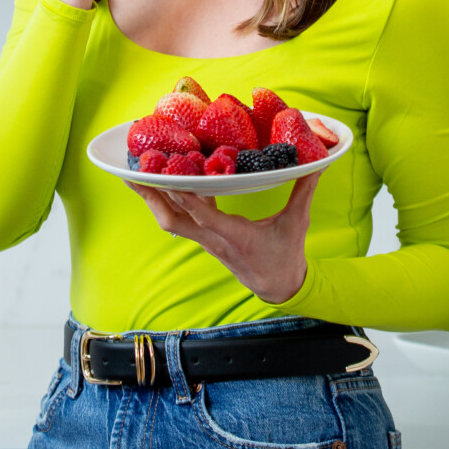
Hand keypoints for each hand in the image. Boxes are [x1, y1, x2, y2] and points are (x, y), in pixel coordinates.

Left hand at [125, 173, 321, 303]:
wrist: (278, 286)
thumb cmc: (285, 254)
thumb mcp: (296, 222)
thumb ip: (304, 190)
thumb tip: (317, 162)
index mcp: (234, 235)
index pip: (205, 215)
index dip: (186, 198)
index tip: (169, 177)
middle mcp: (213, 238)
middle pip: (173, 220)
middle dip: (151, 197)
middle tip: (131, 174)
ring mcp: (206, 239)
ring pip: (170, 221)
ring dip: (152, 199)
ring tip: (133, 175)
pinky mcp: (205, 237)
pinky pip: (181, 218)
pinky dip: (170, 199)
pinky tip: (165, 178)